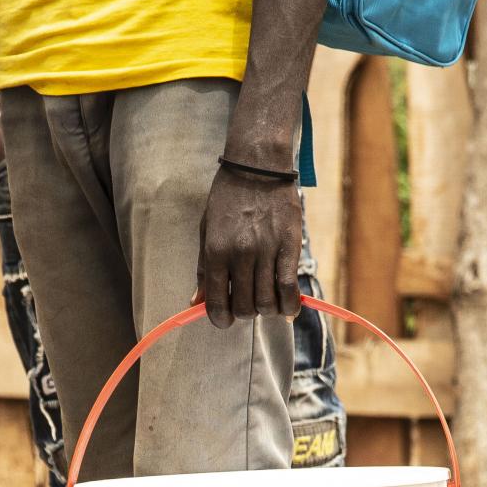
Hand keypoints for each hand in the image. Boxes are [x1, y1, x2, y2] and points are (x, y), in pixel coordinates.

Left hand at [196, 167, 302, 329]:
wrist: (257, 166)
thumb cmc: (227, 199)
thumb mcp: (206, 231)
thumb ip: (203, 269)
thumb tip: (195, 302)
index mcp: (215, 251)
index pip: (217, 303)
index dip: (221, 320)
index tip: (225, 320)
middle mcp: (240, 254)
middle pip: (246, 308)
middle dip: (246, 313)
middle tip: (249, 302)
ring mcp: (266, 251)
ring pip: (269, 303)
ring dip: (268, 309)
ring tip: (267, 300)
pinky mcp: (290, 246)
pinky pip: (291, 287)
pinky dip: (290, 305)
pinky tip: (288, 306)